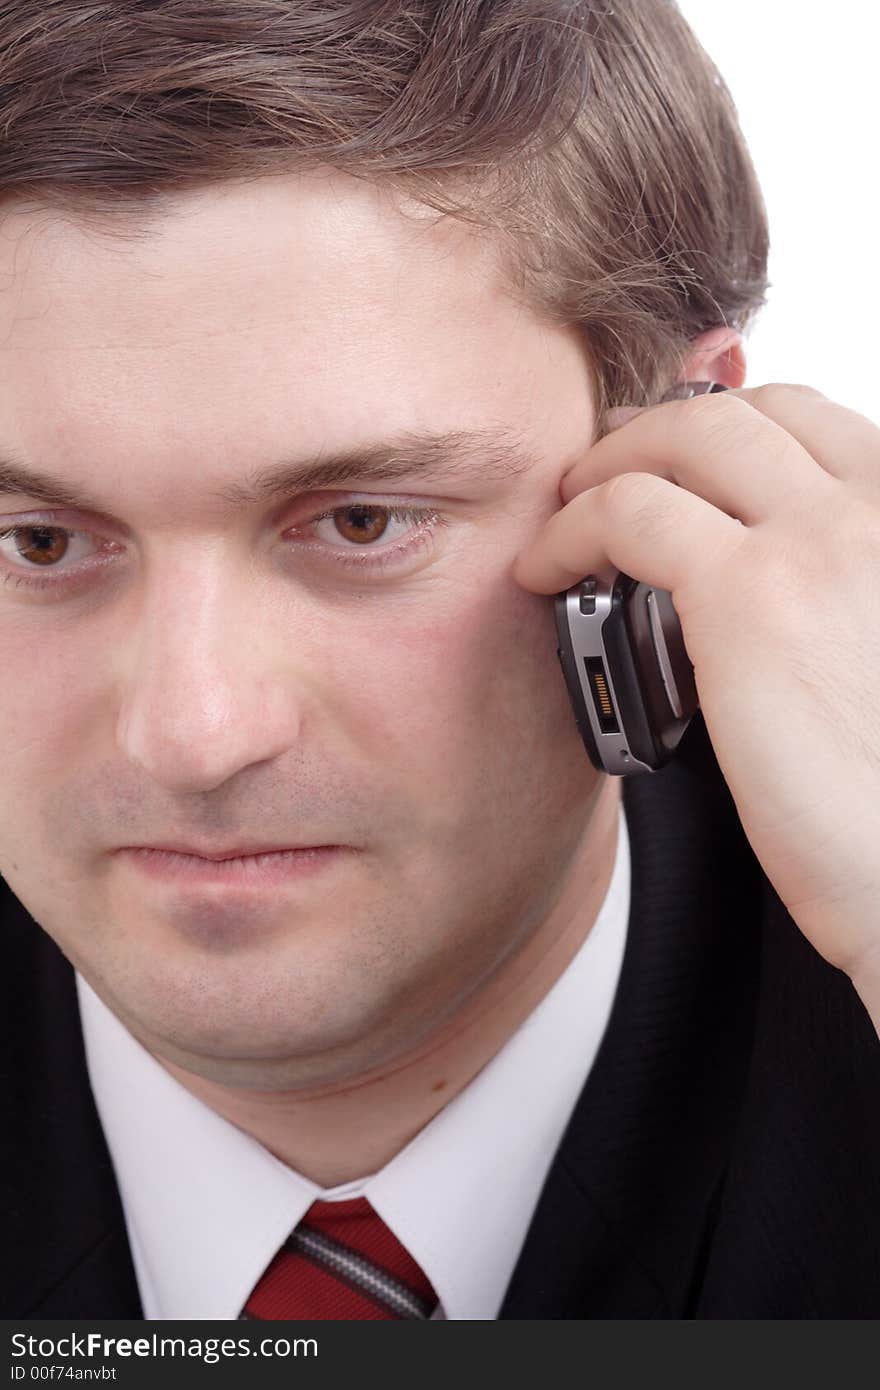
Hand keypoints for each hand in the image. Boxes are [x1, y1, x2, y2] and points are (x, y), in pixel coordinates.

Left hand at [514, 385, 879, 1029]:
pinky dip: (568, 528)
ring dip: (607, 462)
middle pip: (745, 414)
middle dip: (659, 427)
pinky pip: (626, 512)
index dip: (729, 429)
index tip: (679, 460)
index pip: (812, 424)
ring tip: (565, 506)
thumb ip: (843, 598)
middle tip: (606, 465)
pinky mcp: (750, 594)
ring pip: (683, 440)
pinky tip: (545, 567)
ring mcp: (821, 538)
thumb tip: (773, 592)